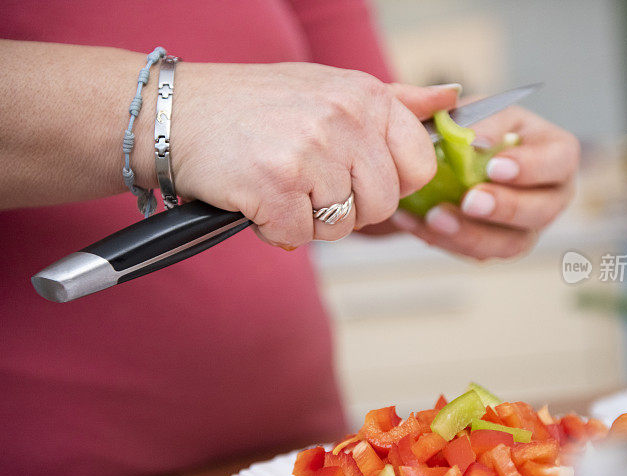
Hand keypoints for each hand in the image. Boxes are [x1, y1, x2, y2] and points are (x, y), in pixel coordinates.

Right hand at [165, 63, 458, 247]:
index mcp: (365, 95)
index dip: (391, 183)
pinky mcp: (276, 187)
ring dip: (308, 219)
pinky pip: (300, 236)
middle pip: (382, 204)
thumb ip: (395, 101)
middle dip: (346, 208)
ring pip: (341, 225)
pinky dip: (275, 229)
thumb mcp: (330, 88)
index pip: (420, 165)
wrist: (175, 113)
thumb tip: (451, 99)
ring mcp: (310, 152)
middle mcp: (344, 119)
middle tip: (307, 184)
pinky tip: (256, 198)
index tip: (358, 177)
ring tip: (278, 185)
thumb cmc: (256, 106)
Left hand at [389, 106, 579, 259]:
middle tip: (470, 201)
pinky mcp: (497, 246)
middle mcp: (551, 196)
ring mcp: (527, 227)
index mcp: (556, 154)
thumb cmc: (477, 128)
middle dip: (504, 208)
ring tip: (436, 218)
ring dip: (472, 234)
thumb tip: (476, 141)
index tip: (494, 167)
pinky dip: (442, 239)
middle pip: (541, 211)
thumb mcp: (481, 112)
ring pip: (510, 243)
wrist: (451, 154)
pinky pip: (476, 253)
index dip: (530, 167)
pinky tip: (413, 223)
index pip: (557, 161)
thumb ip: (481, 122)